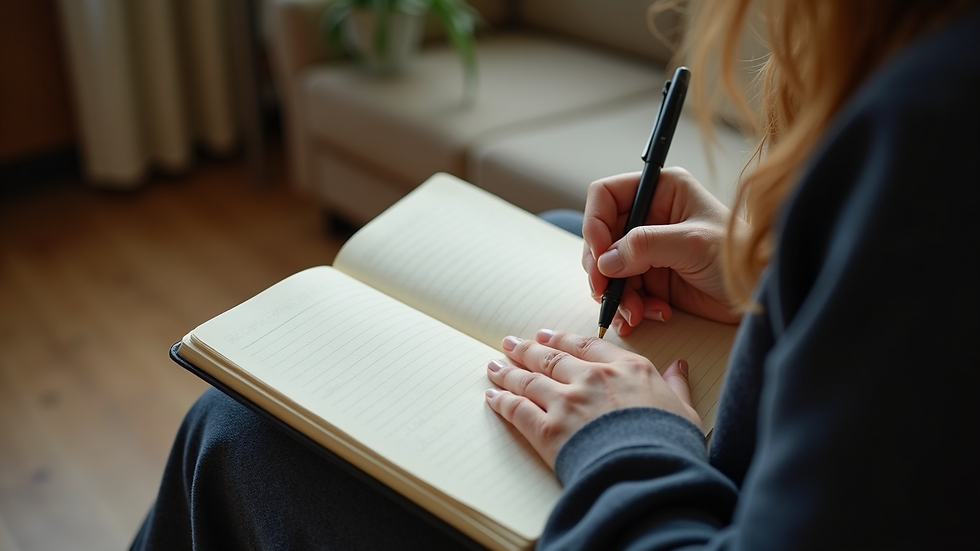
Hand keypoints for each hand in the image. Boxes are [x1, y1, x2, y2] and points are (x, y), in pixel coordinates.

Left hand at [484, 329, 699, 468]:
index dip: (562, 339)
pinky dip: (502, 402)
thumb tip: (678, 367)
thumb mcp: (683, 410)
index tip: (546, 335)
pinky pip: (518, 410)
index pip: (586, 345)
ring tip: (494, 365)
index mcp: (626, 368)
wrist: (650, 473)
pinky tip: (493, 397)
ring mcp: (567, 402)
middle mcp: (592, 378)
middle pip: (550, 358)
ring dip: (508, 372)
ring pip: (529, 380)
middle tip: (510, 343)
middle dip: (527, 349)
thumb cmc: (671, 444)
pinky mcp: (548, 430)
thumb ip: (675, 385)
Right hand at [583, 168, 742, 334]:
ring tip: (635, 312)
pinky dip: (629, 307)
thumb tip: (606, 260)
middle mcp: (650, 217)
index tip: (598, 254)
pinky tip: (647, 315)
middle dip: (601, 268)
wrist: (760, 292)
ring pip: (608, 269)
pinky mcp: (652, 277)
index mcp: (661, 191)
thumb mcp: (692, 244)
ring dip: (616, 294)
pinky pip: (624, 291)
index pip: (605, 195)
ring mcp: (649, 249)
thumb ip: (645, 246)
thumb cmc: (738, 256)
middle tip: (604, 292)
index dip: (594, 223)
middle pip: (600, 236)